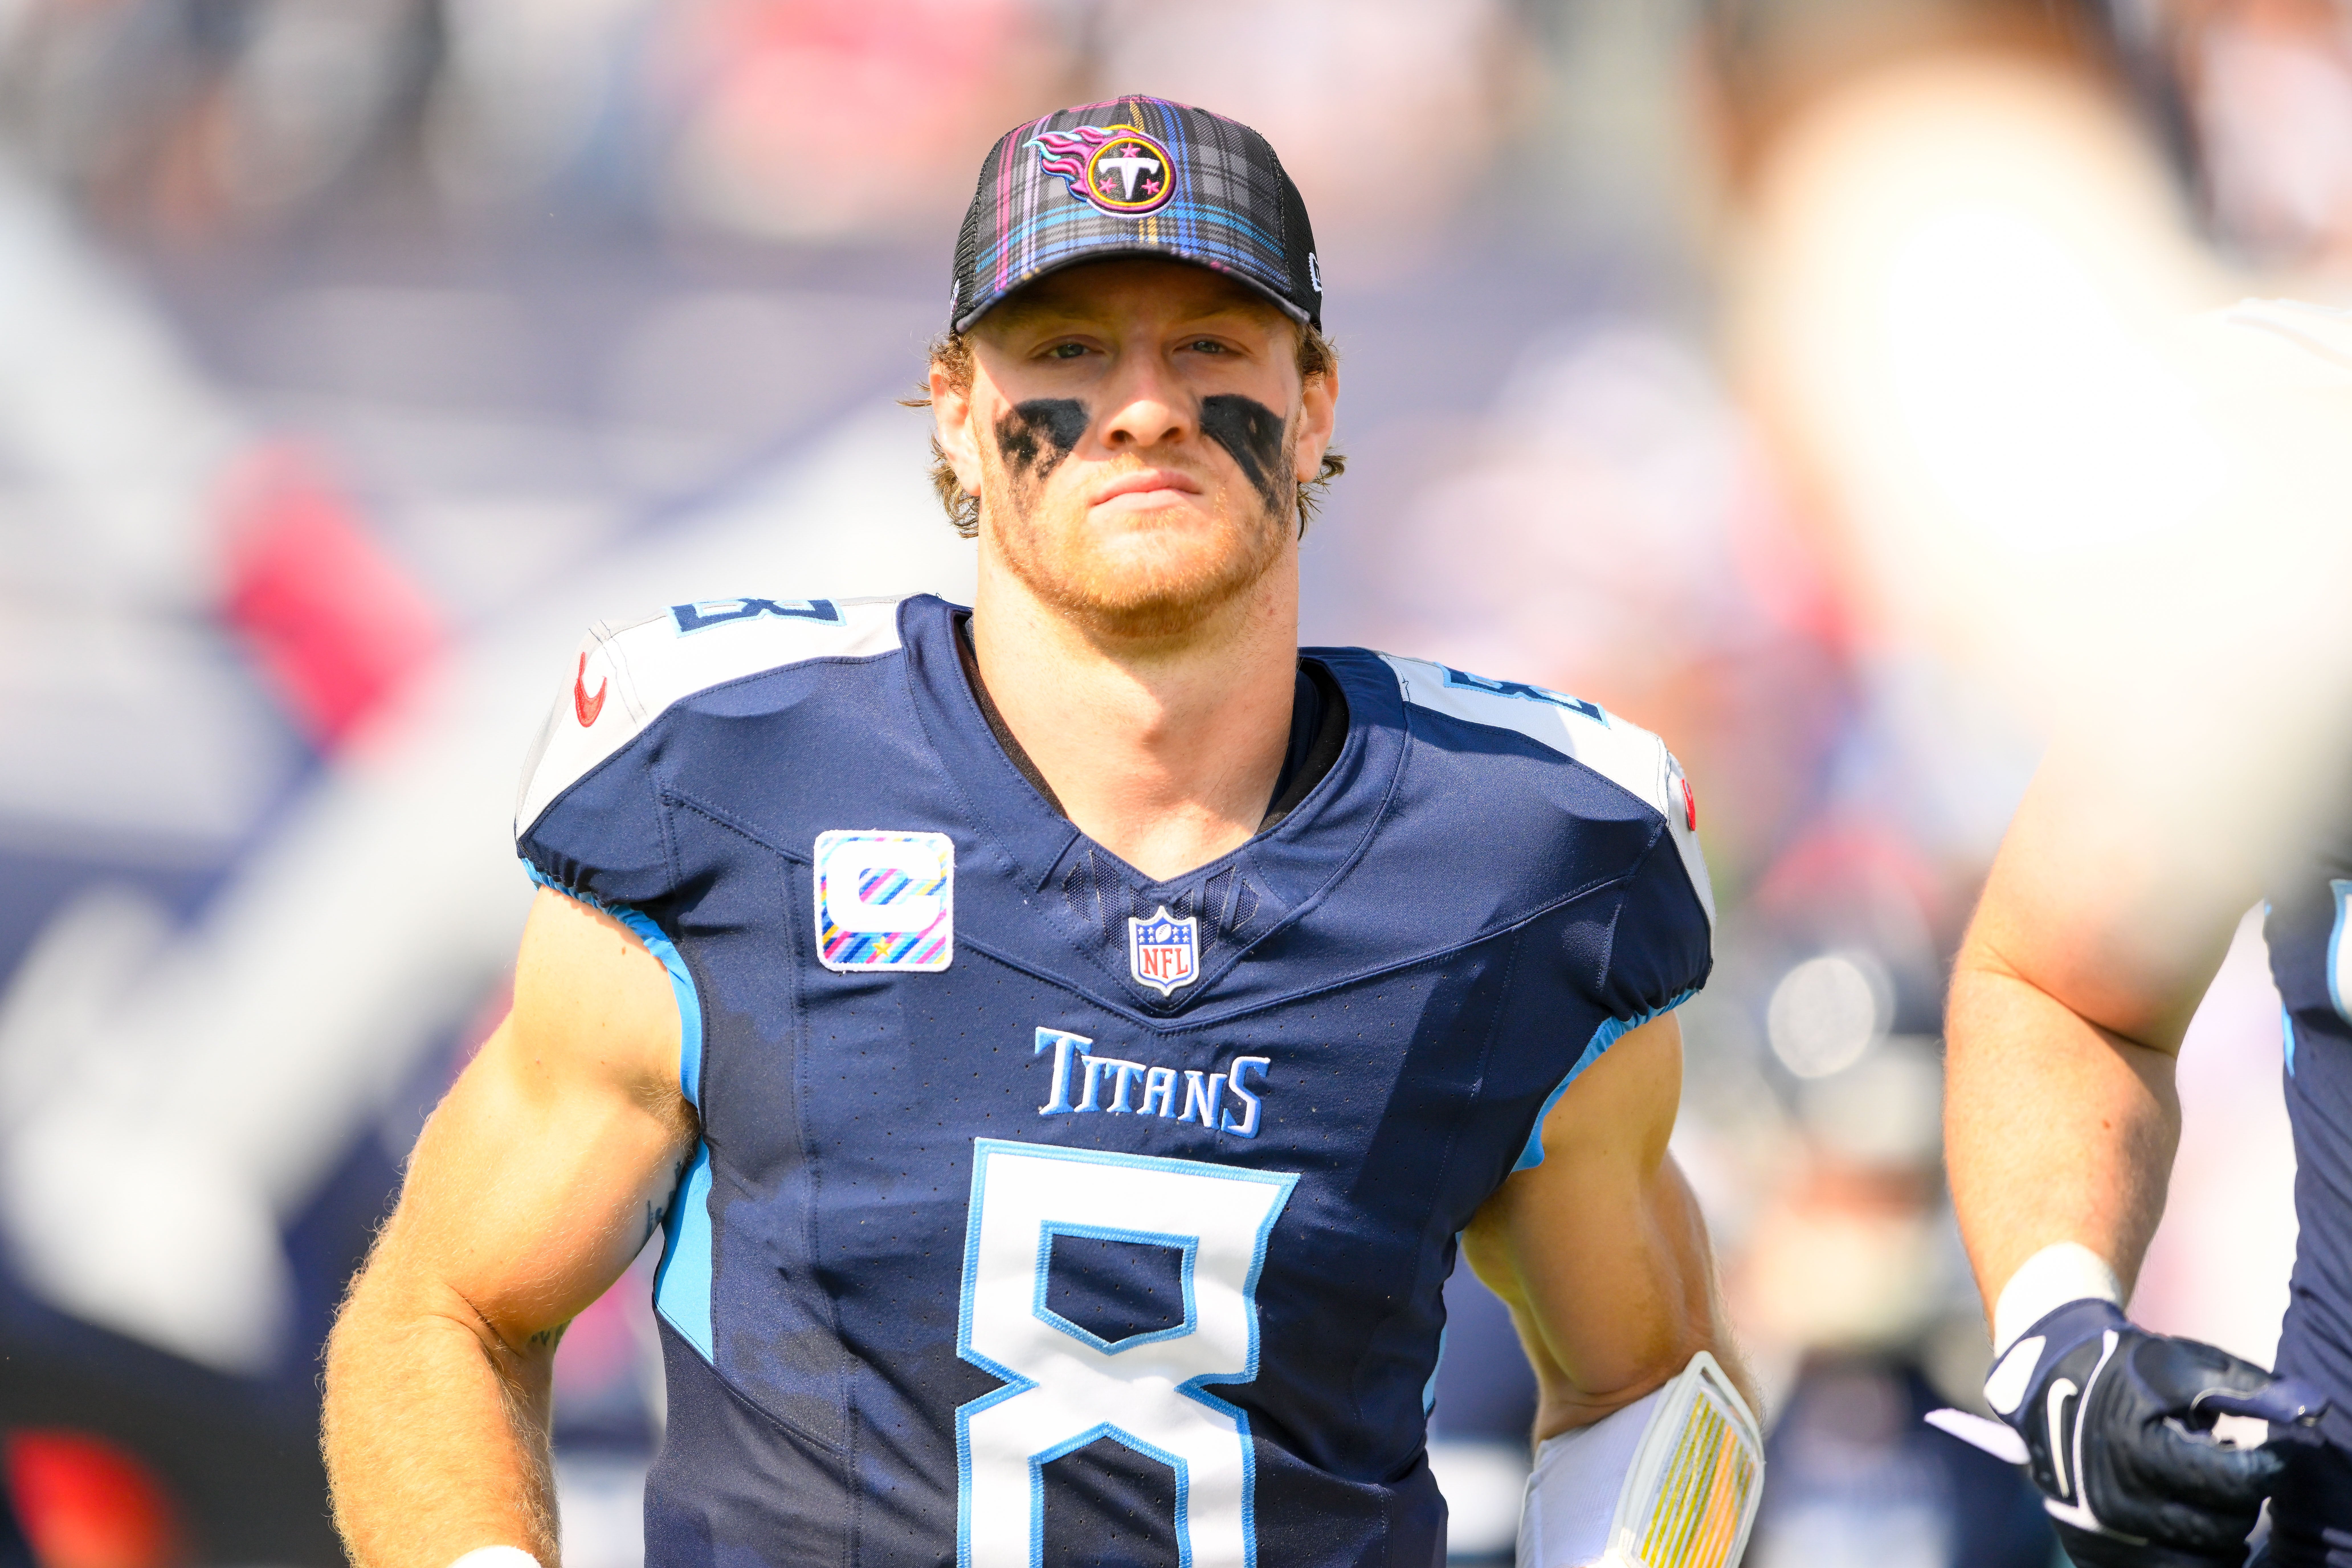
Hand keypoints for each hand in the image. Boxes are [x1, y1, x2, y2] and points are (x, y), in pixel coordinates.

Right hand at [1985, 1300, 2324, 1566]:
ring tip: (2210, 1498)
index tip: (2271, 1457)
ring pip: (2204, 1561)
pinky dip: (2190, 1553)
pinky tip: (2187, 1521)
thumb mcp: (2178, 1365)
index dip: (2267, 1469)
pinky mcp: (2095, 1553)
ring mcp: (2106, 1534)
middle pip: (2225, 1528)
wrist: (2043, 1384)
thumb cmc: (2119, 1370)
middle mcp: (2119, 1503)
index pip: (2236, 1483)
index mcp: (2138, 1454)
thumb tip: (2310, 1410)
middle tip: (2231, 1474)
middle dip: (2241, 1501)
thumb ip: (2245, 1387)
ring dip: (2222, 1533)